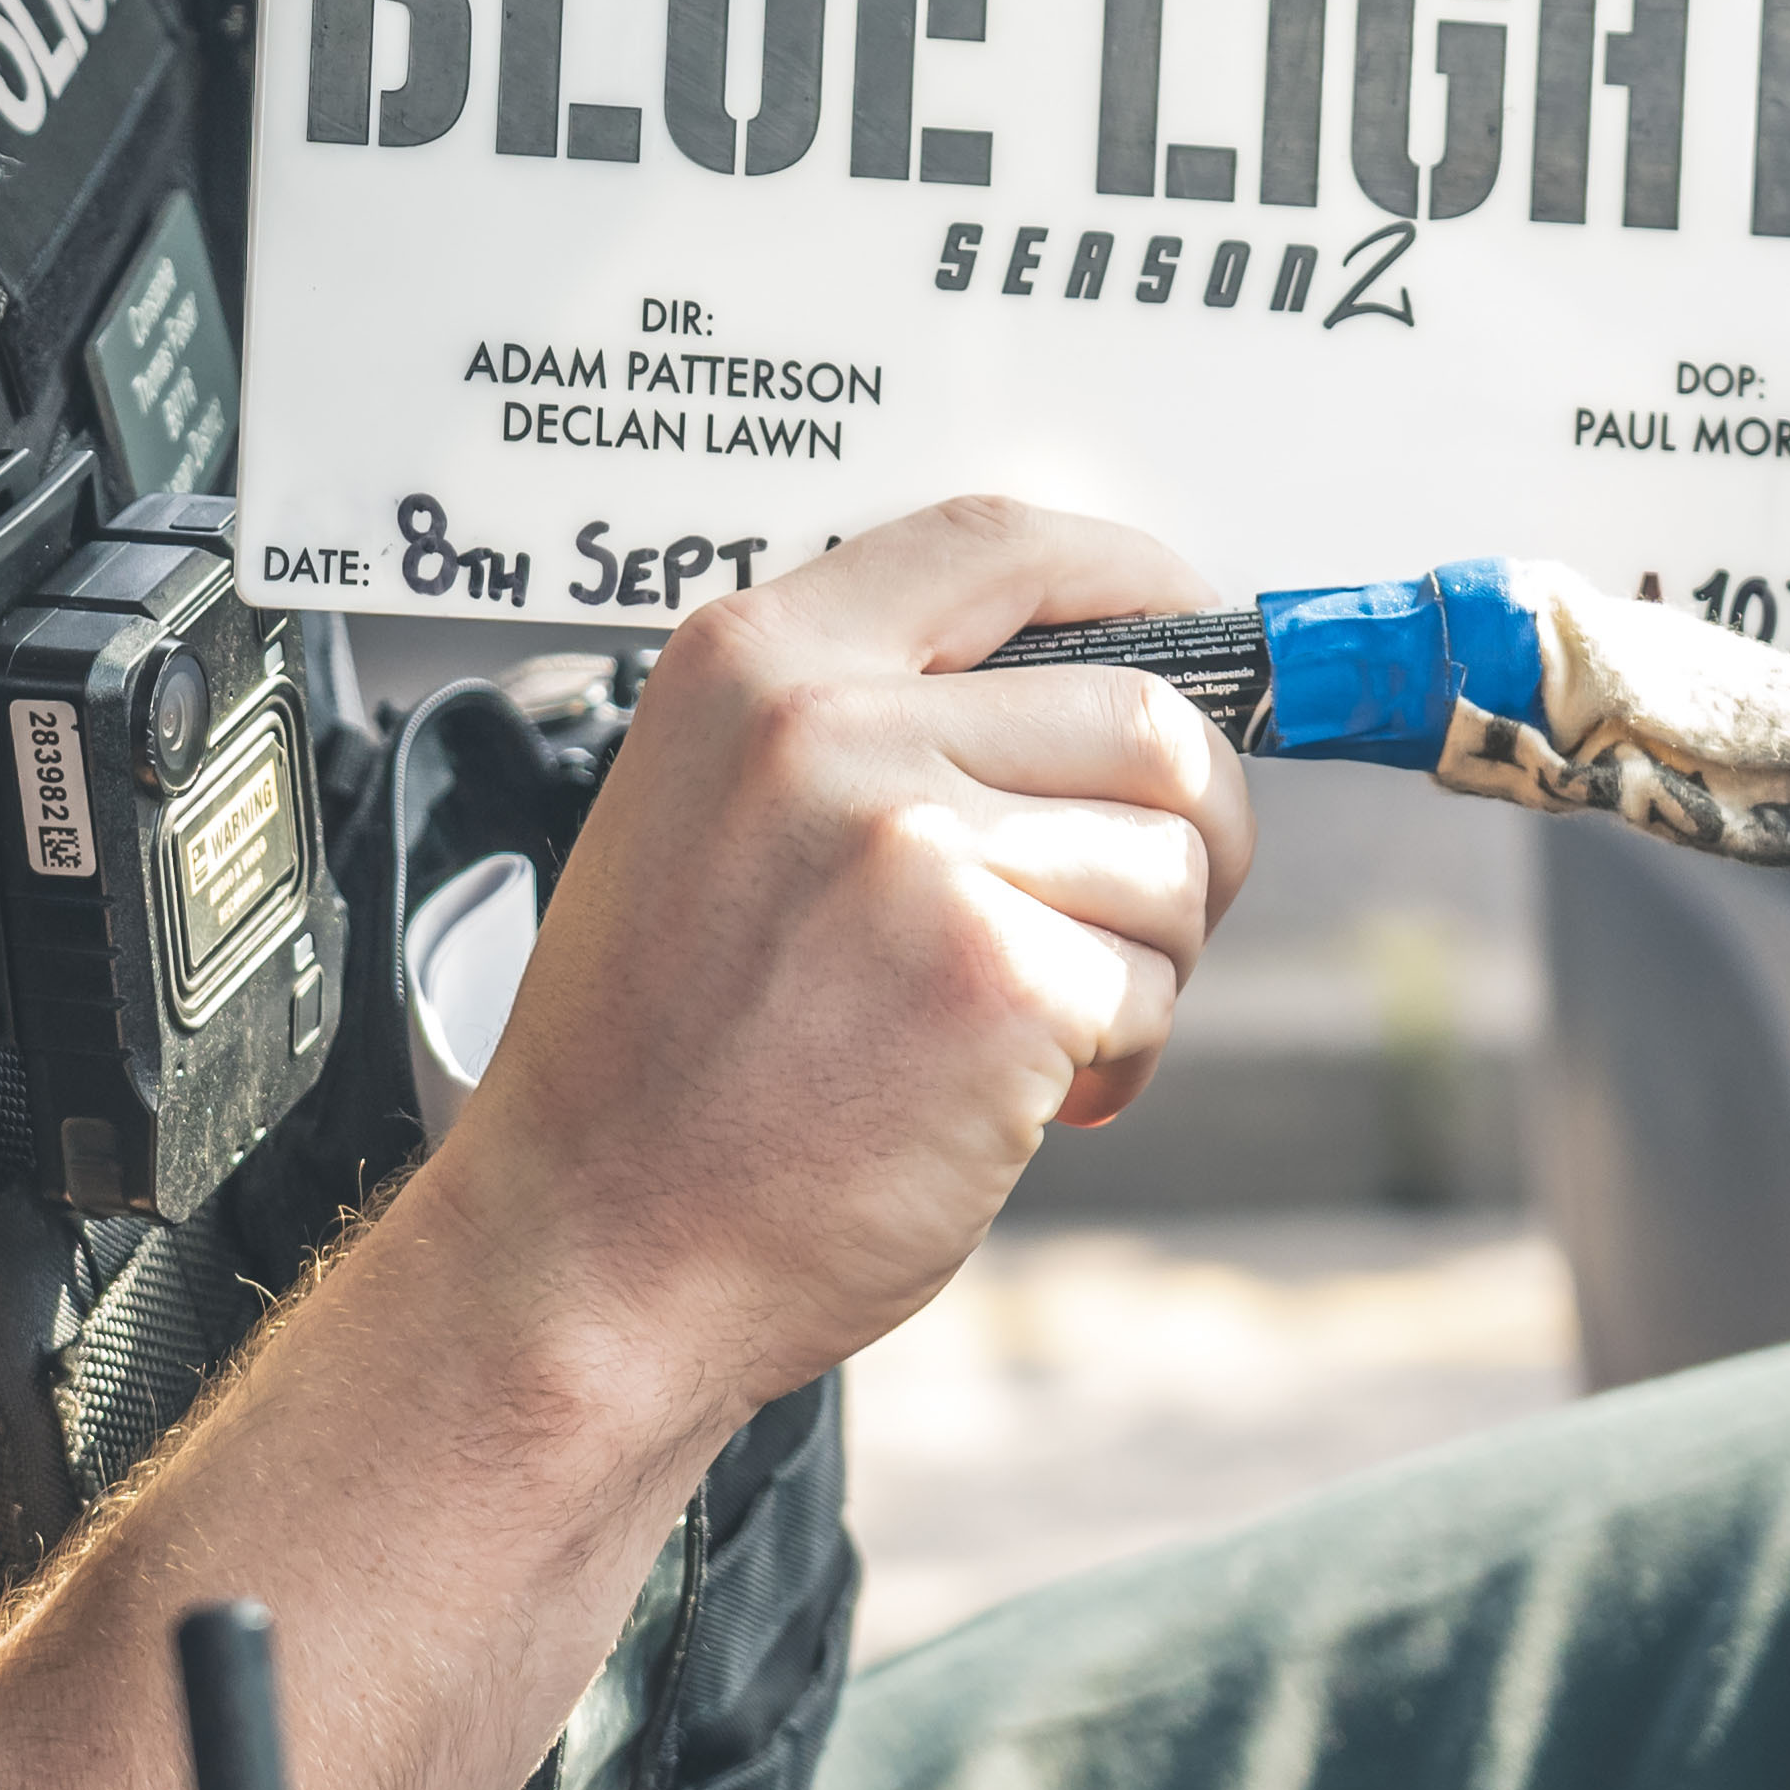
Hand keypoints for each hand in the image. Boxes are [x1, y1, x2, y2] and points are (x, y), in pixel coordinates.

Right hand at [425, 496, 1253, 1436]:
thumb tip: (1080, 693)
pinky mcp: (993, 979)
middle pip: (1141, 712)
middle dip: (1190, 824)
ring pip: (1170, 854)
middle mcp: (828, 728)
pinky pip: (1150, 984)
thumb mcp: (704, 812)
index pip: (998, 542)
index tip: (1197, 627)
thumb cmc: (652, 1065)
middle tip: (1138, 912)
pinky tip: (1013, 1098)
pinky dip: (1116, 1057)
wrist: (592, 1247)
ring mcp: (913, 849)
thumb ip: (862, 722)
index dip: (1133, 579)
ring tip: (1030, 1026)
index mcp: (750, 664)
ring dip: (1144, 957)